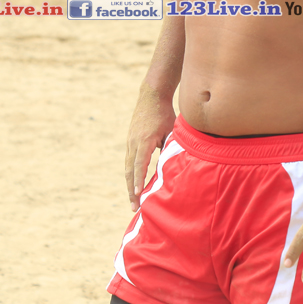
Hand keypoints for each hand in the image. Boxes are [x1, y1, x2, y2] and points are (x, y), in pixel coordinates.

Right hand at [124, 83, 175, 210]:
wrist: (151, 96)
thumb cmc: (164, 113)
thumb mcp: (170, 129)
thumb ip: (170, 147)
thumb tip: (174, 165)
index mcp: (144, 140)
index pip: (140, 164)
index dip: (139, 180)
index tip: (138, 194)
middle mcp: (134, 143)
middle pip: (130, 171)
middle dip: (131, 191)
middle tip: (134, 207)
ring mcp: (130, 142)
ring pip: (128, 168)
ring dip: (130, 185)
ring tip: (133, 201)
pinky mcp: (130, 142)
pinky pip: (129, 162)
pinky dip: (131, 175)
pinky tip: (134, 185)